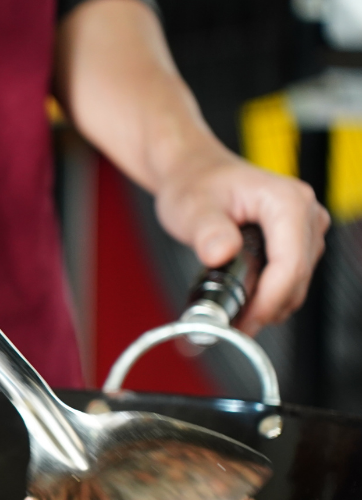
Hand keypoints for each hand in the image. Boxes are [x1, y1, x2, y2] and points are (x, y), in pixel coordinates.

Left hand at [152, 141, 329, 334]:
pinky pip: (290, 278)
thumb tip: (221, 252)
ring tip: (233, 316)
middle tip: (230, 326)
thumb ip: (207, 231)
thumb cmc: (195, 183)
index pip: (291, 263)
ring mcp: (305, 228)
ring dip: (268, 305)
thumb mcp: (193, 207)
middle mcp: (305, 213)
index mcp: (287, 202)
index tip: (243, 321)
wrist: (195, 172)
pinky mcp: (296, 241)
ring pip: (296, 283)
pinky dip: (269, 296)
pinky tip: (244, 303)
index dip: (269, 300)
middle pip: (297, 278)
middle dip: (266, 308)